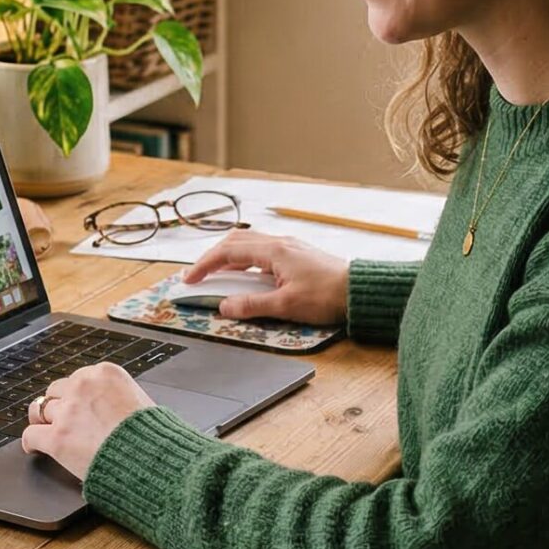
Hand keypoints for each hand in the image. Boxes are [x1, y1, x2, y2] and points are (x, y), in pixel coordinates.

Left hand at [21, 362, 155, 481]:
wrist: (153, 460)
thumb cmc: (154, 437)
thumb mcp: (142, 401)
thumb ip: (119, 397)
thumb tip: (112, 406)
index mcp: (106, 373)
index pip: (78, 377)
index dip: (75, 394)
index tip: (75, 403)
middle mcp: (83, 387)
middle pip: (57, 391)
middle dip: (59, 405)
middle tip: (60, 418)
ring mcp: (68, 412)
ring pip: (41, 410)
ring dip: (44, 421)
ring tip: (44, 430)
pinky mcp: (57, 438)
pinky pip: (31, 435)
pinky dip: (31, 443)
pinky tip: (34, 447)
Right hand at [184, 230, 348, 323]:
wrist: (359, 291)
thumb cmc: (328, 295)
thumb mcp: (285, 305)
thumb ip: (252, 305)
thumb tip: (225, 306)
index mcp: (273, 251)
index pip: (228, 252)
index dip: (205, 265)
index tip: (190, 279)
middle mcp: (279, 244)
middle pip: (235, 242)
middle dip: (212, 258)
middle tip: (198, 275)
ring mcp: (289, 247)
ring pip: (249, 244)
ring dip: (228, 258)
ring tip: (217, 275)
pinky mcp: (296, 255)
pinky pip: (262, 251)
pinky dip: (245, 260)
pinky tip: (246, 275)